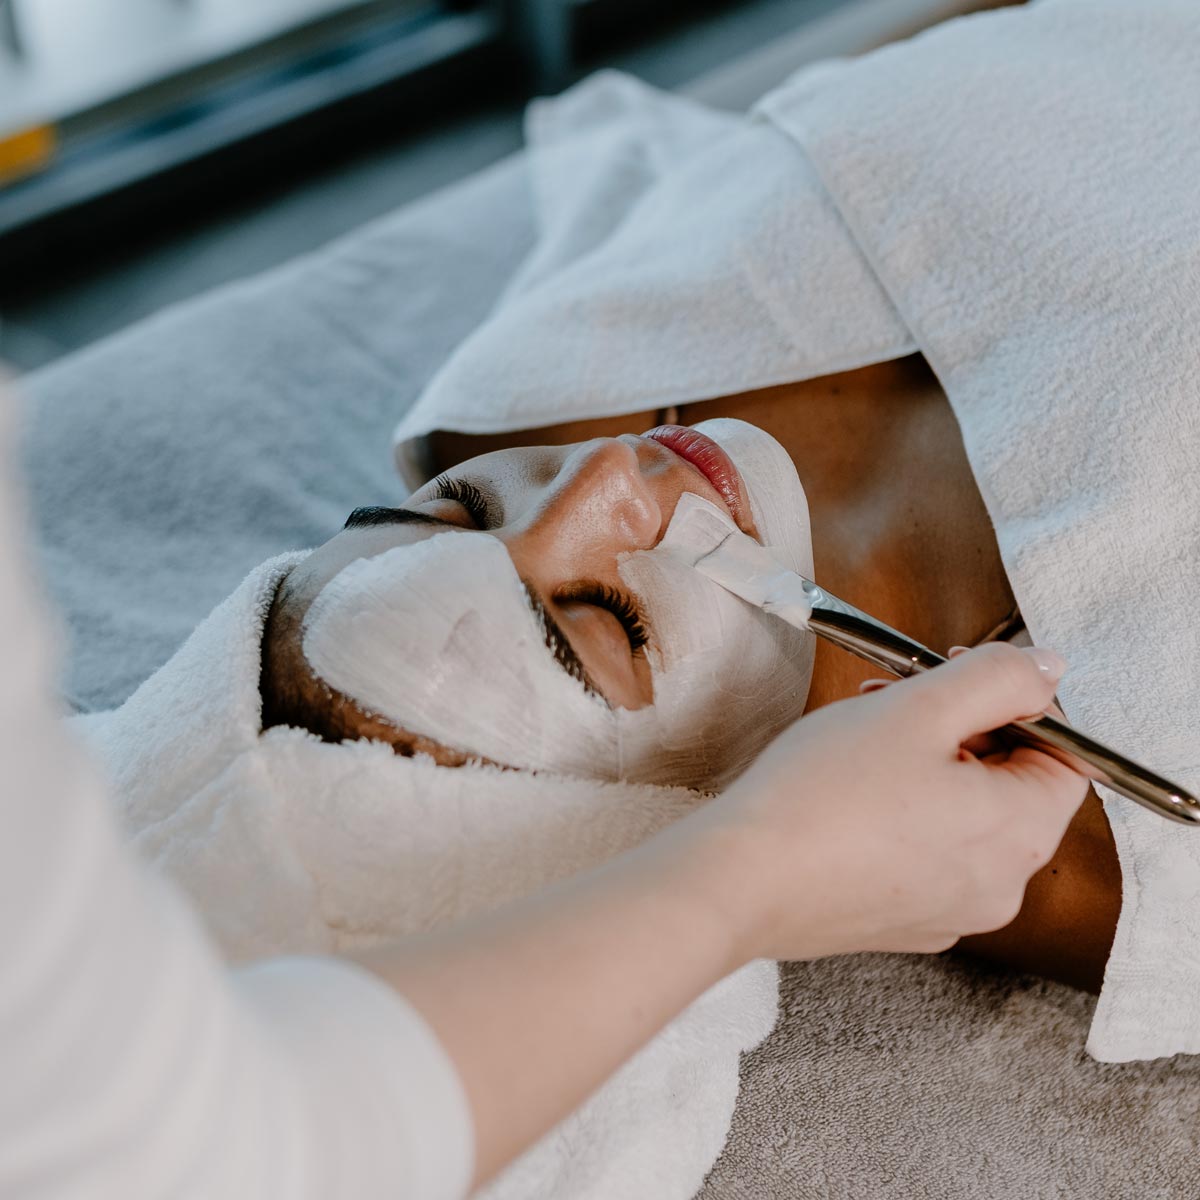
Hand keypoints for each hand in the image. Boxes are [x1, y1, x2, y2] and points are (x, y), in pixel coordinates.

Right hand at [697, 642, 1088, 961]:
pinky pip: (924, 854)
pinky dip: (901, 814)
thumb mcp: (917, 709)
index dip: (1016, 702)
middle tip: (895, 696)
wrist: (738, 883)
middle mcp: (999, 888)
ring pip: (962, 817)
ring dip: (926, 765)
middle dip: (959, 728)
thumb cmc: (822, 797)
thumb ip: (997, 679)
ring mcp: (948, 913)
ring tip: (859, 737)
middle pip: (1009, 786)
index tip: (957, 674)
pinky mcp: (899, 922)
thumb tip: (1046, 669)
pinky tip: (845, 792)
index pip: (1066, 757)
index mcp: (1020, 835)